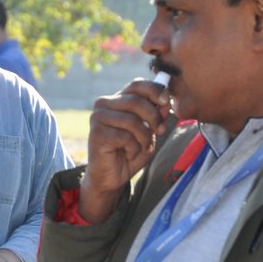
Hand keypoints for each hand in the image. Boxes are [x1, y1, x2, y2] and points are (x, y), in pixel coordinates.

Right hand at [77, 80, 172, 223]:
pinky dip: (133, 148)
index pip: (137, 85)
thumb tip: (165, 102)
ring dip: (144, 137)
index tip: (166, 101)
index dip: (154, 90)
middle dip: (154, 118)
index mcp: (118, 99)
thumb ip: (156, 116)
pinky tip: (128, 154)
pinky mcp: (96, 133)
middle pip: (136, 101)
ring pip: (132, 120)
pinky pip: (124, 136)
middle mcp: (105, 104)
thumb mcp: (149, 132)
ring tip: (143, 147)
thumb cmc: (130, 152)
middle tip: (161, 131)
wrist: (112, 177)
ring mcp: (98, 117)